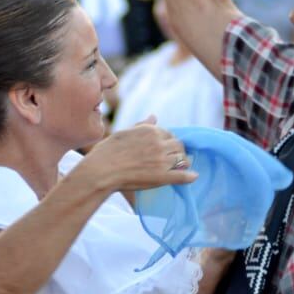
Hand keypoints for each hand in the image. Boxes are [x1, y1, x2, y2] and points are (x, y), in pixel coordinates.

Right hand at [80, 120, 196, 191]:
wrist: (100, 172)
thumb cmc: (107, 152)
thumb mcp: (124, 133)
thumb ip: (142, 126)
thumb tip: (154, 116)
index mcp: (150, 131)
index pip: (169, 134)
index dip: (168, 142)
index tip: (165, 149)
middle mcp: (158, 143)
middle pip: (178, 145)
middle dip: (177, 151)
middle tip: (173, 159)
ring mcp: (161, 160)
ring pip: (181, 159)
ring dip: (181, 163)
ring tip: (178, 168)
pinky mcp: (162, 177)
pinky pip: (182, 176)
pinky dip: (189, 176)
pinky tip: (193, 177)